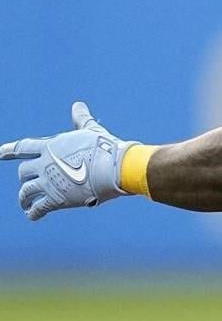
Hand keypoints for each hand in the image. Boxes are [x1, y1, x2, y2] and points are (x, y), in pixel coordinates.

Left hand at [0, 102, 135, 220]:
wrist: (113, 168)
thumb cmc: (105, 148)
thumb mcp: (92, 131)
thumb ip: (81, 120)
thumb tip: (78, 105)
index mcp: (51, 146)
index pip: (23, 148)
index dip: (8, 150)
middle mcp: (44, 164)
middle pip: (23, 172)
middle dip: (24, 177)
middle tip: (27, 183)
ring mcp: (48, 182)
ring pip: (26, 192)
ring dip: (24, 198)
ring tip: (25, 204)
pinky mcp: (56, 199)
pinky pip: (38, 208)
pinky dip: (33, 213)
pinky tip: (32, 215)